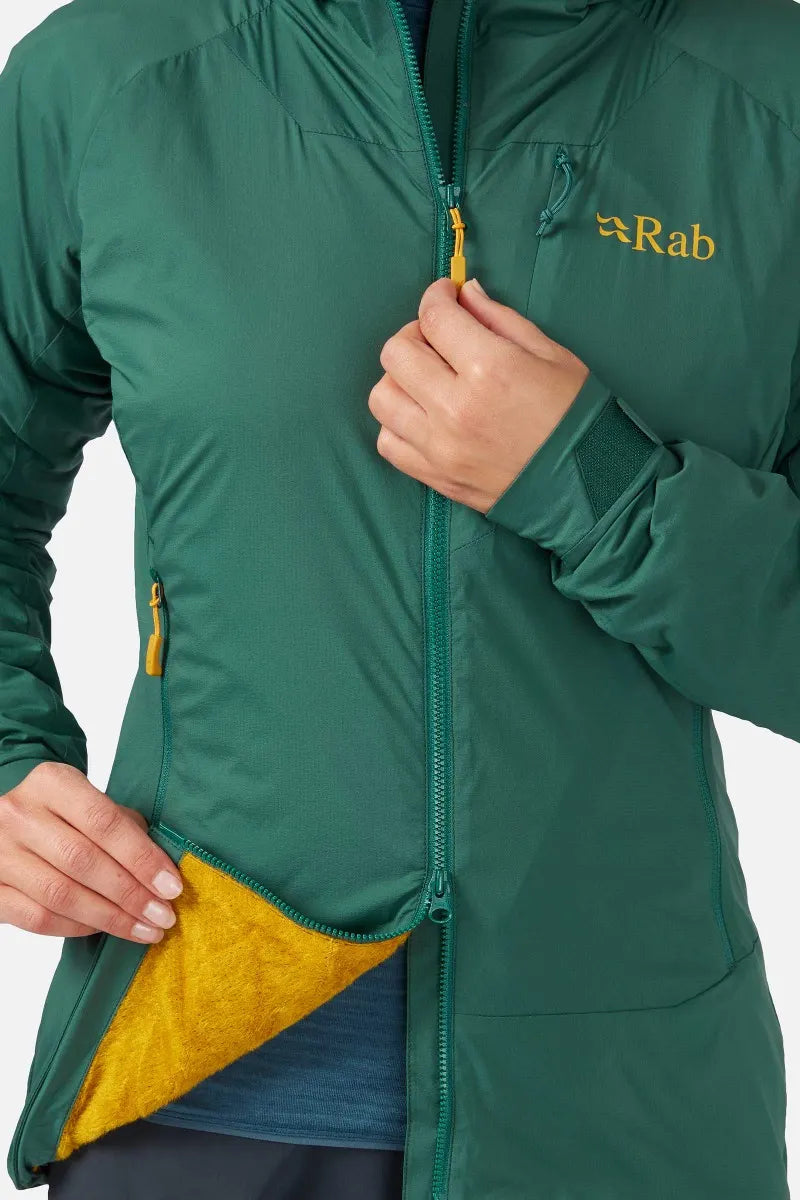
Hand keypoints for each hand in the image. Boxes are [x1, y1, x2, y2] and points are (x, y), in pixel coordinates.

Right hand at [0, 763, 181, 941]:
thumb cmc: (61, 811)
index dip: (142, 858)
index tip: (171, 887)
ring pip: (60, 895)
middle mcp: (19, 814)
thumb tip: (161, 872)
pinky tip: (103, 928)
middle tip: (163, 915)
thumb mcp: (91, 801)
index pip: (104, 823)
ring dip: (110, 918)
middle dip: (130, 894)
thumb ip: (124, 827)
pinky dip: (76, 928)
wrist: (6, 816)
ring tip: (144, 929)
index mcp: (51, 783)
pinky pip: (37, 918)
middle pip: (83, 862)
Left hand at [370, 277, 589, 511]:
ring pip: (382, 396)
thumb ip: (499, 319)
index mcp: (489, 368)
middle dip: (415, 333)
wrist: (587, 485)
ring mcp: (440, 446)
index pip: (435, 317)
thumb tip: (465, 293)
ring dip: (400, 379)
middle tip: (439, 337)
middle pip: (397, 352)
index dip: (437, 296)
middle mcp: (455, 407)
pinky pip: (388, 442)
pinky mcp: (435, 475)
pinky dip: (397, 423)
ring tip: (428, 379)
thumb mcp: (551, 354)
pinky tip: (423, 415)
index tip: (446, 295)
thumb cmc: (577, 415)